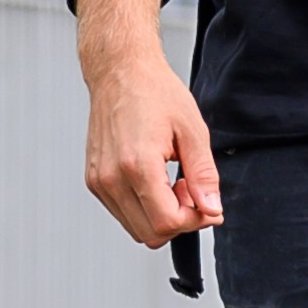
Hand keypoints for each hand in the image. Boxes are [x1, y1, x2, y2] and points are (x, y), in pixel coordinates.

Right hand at [75, 0, 219, 248]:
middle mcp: (112, 178)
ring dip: (162, 217)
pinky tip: (157, 182)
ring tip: (174, 183)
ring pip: (136, 229)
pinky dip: (145, 208)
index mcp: (138, 165)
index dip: (194, 220)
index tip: (206, 202)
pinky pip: (123, 213)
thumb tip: (212, 209)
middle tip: (191, 191)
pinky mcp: (94, 180)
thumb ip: (204, 176)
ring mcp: (99, 181)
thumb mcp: (193, 131)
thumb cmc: (156, 94)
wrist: (120, 73)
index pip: (167, 223)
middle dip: (179, 221)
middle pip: (150, 234)